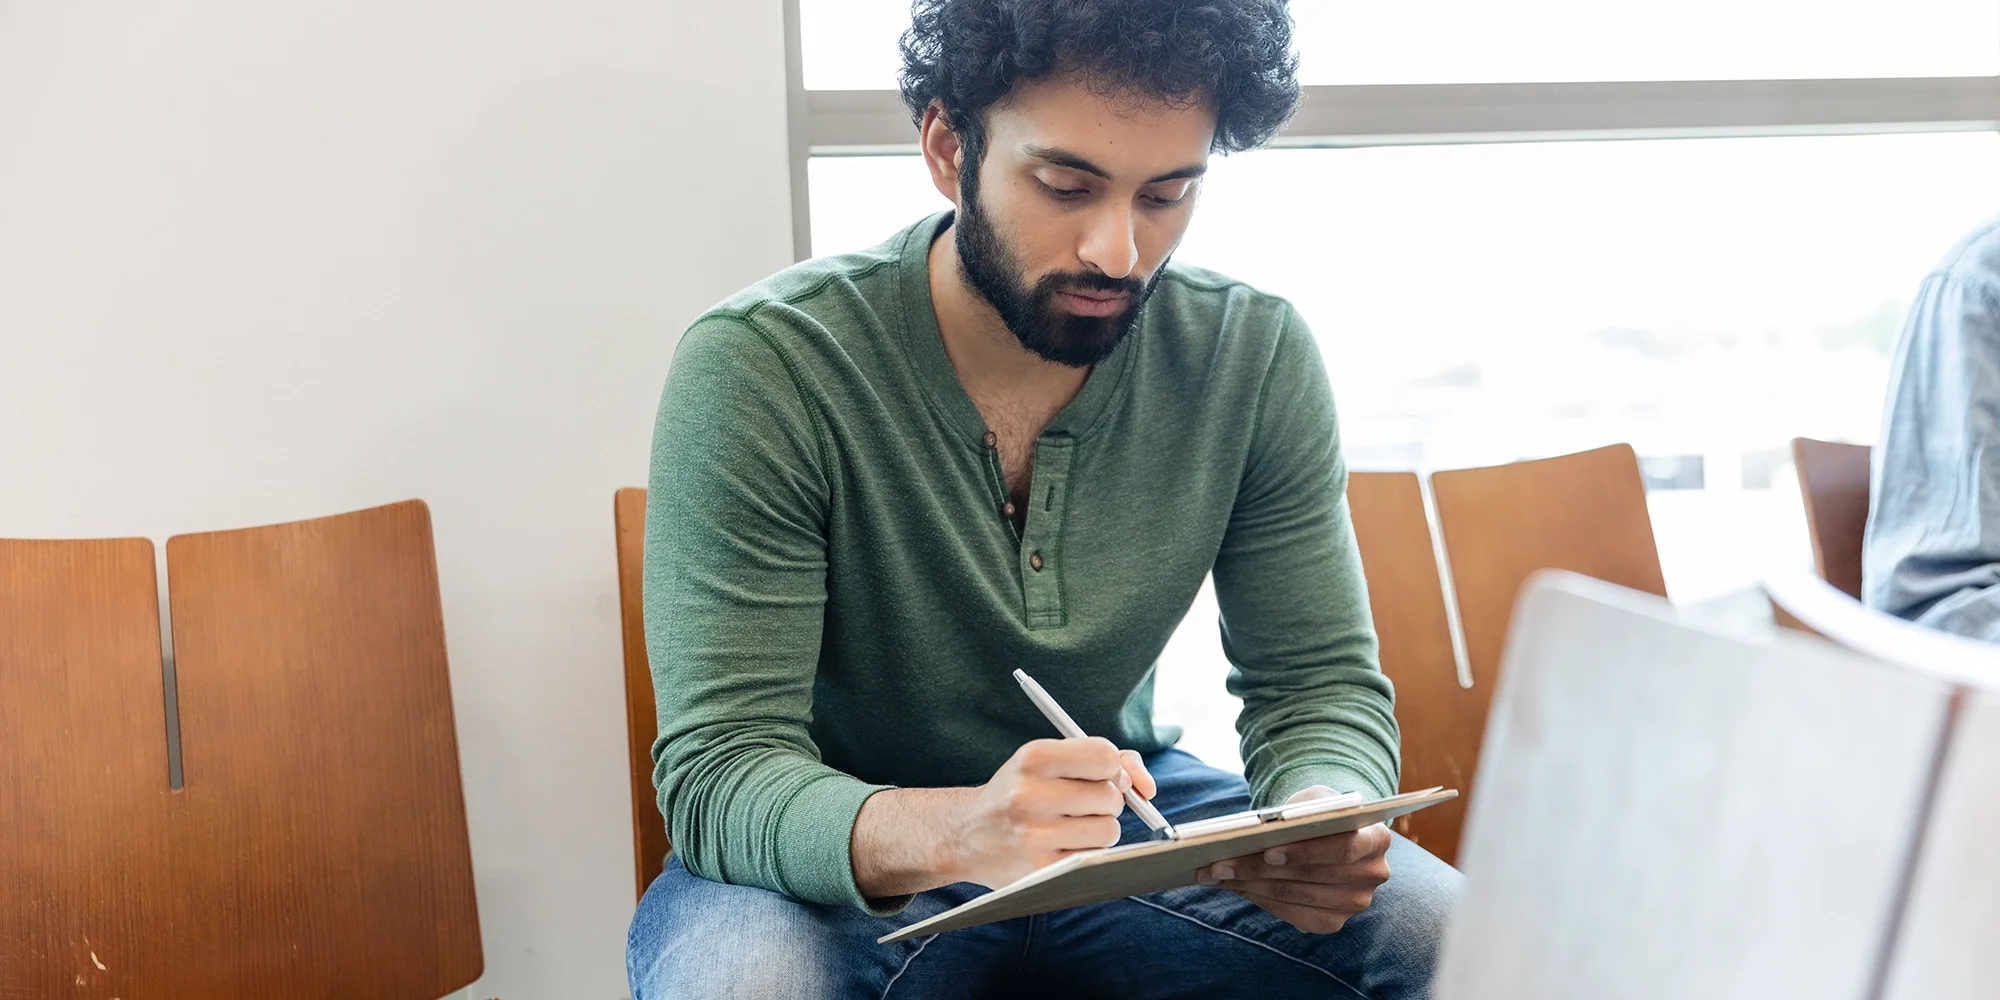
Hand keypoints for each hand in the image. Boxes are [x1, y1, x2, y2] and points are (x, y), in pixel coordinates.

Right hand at [946, 738, 1156, 888]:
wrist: (966, 835)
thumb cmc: (1020, 792)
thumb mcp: (1048, 761)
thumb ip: (1105, 759)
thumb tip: (1146, 787)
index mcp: (1032, 758)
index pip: (1105, 756)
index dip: (1112, 767)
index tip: (1100, 774)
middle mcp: (1029, 795)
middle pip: (1111, 796)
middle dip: (1106, 800)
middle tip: (1081, 803)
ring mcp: (1033, 836)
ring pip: (1109, 831)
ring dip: (1099, 829)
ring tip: (1069, 826)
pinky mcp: (1040, 870)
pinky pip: (1095, 859)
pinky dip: (1088, 853)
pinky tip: (1061, 847)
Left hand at [1193, 786, 1390, 933]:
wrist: (1330, 832)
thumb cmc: (1318, 812)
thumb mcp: (1313, 799)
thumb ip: (1296, 811)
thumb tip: (1252, 834)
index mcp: (1377, 838)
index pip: (1344, 849)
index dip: (1305, 852)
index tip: (1267, 851)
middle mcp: (1373, 875)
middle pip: (1310, 876)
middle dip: (1258, 869)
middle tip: (1217, 862)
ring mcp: (1355, 903)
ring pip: (1294, 897)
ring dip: (1248, 885)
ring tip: (1213, 873)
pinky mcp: (1333, 922)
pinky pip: (1290, 914)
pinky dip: (1258, 899)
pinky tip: (1232, 885)